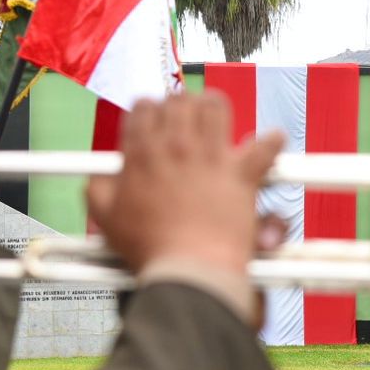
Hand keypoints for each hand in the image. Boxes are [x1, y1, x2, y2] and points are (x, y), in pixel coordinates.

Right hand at [88, 91, 283, 274]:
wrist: (187, 269)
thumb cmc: (148, 249)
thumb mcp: (106, 220)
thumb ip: (98, 190)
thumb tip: (99, 175)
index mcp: (142, 155)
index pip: (143, 108)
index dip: (150, 111)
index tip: (155, 121)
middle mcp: (176, 147)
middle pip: (178, 100)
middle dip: (180, 104)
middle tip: (184, 119)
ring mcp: (210, 157)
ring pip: (214, 106)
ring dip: (215, 109)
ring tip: (216, 120)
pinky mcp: (241, 173)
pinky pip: (265, 145)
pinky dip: (272, 142)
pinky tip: (271, 142)